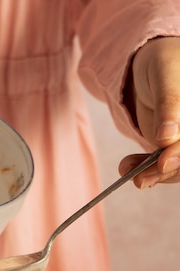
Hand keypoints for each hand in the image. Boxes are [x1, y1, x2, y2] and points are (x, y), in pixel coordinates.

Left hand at [119, 37, 179, 187]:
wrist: (151, 65)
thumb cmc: (163, 61)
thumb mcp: (165, 75)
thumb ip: (169, 104)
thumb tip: (167, 138)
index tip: (164, 163)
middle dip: (166, 171)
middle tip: (139, 178)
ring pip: (176, 167)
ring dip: (151, 174)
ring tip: (126, 170)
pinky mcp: (172, 148)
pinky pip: (162, 166)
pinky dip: (144, 169)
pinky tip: (127, 168)